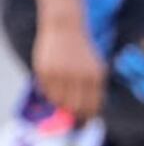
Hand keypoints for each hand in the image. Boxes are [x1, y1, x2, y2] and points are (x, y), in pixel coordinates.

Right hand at [31, 1, 105, 124]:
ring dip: (60, 103)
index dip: (88, 116)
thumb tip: (91, 114)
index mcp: (95, 75)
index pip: (92, 106)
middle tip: (71, 115)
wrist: (65, 26)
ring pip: (59, 102)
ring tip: (62, 94)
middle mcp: (79, 75)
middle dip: (74, 114)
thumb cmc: (82, 50)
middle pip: (75, 107)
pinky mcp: (45, 70)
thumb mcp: (95, 67)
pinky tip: (53, 85)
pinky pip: (46, 92)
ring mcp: (61, 73)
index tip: (85, 119)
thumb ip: (94, 89)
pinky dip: (49, 93)